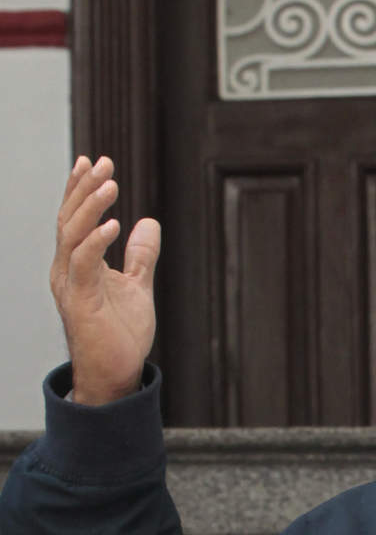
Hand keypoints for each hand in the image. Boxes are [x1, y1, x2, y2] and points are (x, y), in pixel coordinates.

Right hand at [51, 155, 160, 404]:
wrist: (116, 373)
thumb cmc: (121, 334)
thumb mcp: (137, 285)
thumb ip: (141, 255)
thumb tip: (149, 222)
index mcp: (78, 264)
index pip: (75, 218)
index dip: (82, 189)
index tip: (94, 162)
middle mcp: (67, 269)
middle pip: (69, 219)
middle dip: (85, 189)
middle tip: (104, 163)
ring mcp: (70, 284)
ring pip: (72, 235)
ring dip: (90, 207)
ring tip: (110, 185)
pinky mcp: (79, 301)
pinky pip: (83, 264)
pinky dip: (97, 241)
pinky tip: (115, 225)